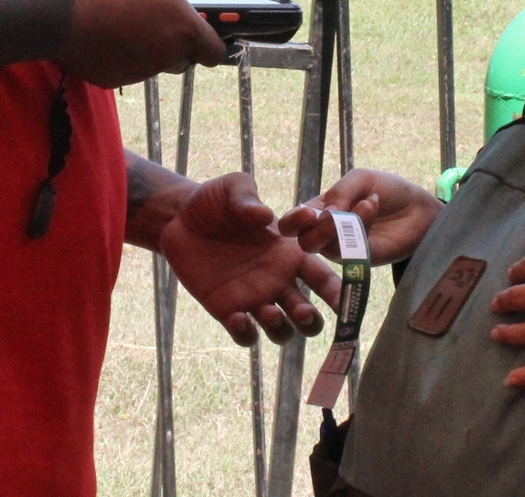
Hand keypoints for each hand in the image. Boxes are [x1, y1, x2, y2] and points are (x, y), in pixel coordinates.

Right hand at [55, 0, 225, 86]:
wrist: (60, 12)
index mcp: (182, 28)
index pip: (214, 51)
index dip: (212, 43)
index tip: (202, 35)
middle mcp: (165, 56)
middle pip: (180, 58)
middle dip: (170, 42)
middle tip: (148, 17)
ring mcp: (136, 72)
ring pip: (147, 62)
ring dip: (138, 46)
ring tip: (115, 18)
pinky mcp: (108, 79)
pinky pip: (118, 67)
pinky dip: (112, 54)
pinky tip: (96, 32)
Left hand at [159, 172, 342, 345]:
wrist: (178, 218)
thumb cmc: (215, 200)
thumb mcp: (234, 188)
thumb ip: (249, 199)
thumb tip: (264, 216)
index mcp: (289, 253)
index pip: (322, 277)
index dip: (338, 291)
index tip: (345, 301)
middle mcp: (277, 280)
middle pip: (308, 315)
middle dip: (312, 321)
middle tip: (302, 311)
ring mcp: (253, 298)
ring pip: (281, 331)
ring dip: (282, 329)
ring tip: (269, 313)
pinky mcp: (226, 310)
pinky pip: (246, 335)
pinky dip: (247, 334)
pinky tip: (238, 317)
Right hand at [278, 168, 443, 266]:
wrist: (419, 207)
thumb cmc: (387, 190)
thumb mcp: (359, 179)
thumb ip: (339, 192)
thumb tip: (324, 214)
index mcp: (320, 211)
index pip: (293, 222)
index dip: (292, 220)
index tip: (306, 213)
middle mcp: (327, 233)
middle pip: (303, 241)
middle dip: (314, 228)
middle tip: (330, 214)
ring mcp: (344, 249)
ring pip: (325, 246)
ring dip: (341, 224)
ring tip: (367, 203)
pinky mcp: (362, 260)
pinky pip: (350, 250)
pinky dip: (360, 225)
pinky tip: (371, 207)